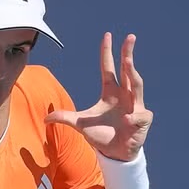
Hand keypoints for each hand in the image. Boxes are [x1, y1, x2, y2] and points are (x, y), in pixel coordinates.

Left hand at [45, 32, 152, 161]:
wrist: (115, 152)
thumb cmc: (100, 134)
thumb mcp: (80, 124)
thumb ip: (64, 118)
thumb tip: (46, 117)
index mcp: (110, 91)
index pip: (108, 68)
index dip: (107, 52)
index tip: (107, 35)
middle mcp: (125, 94)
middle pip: (127, 70)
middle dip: (128, 53)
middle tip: (129, 37)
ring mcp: (135, 105)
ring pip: (137, 85)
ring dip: (133, 73)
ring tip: (128, 63)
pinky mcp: (142, 119)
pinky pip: (139, 116)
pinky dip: (134, 117)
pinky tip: (128, 122)